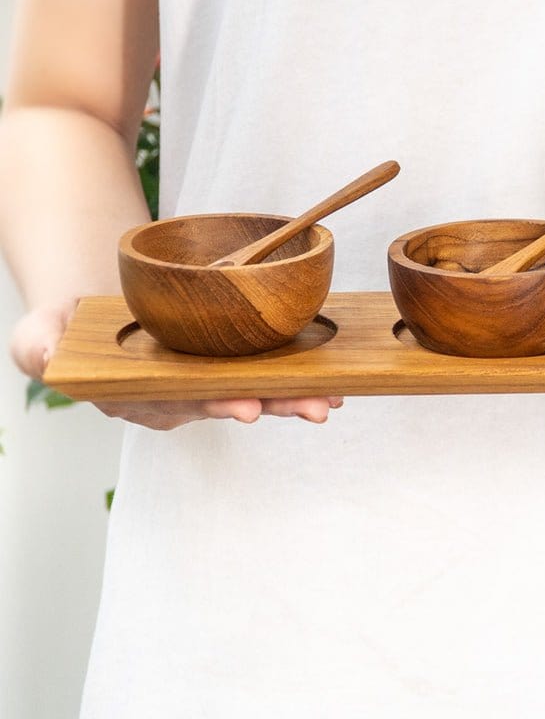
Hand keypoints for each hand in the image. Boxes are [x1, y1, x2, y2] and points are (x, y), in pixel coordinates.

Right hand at [11, 300, 343, 430]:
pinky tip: (328, 378)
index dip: (216, 405)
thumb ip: (39, 349)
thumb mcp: (41, 338)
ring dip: (294, 396)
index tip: (249, 406)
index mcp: (140, 397)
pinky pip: (260, 370)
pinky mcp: (220, 364)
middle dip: (275, 405)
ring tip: (331, 399)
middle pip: (230, 401)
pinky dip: (294, 374)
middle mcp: (176, 398)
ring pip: (253, 391)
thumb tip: (44, 358)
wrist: (92, 310)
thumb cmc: (67, 328)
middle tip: (313, 408)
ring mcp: (201, 383)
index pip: (182, 404)